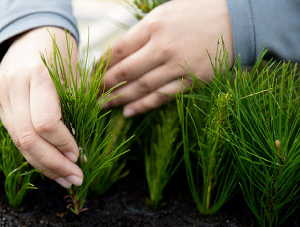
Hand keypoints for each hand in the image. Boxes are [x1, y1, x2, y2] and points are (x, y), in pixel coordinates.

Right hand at [0, 27, 82, 187]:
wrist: (33, 33)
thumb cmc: (62, 54)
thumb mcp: (73, 78)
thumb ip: (72, 113)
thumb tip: (74, 154)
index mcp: (35, 75)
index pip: (45, 123)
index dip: (63, 145)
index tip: (80, 156)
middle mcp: (12, 87)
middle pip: (27, 138)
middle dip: (53, 164)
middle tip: (75, 179)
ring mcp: (0, 95)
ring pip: (17, 141)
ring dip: (43, 164)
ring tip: (65, 178)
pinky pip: (14, 134)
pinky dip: (33, 152)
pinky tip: (50, 164)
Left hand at [103, 0, 233, 115]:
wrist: (237, 20)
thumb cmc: (197, 13)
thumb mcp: (164, 13)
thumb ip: (142, 33)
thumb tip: (118, 53)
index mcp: (153, 27)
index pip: (118, 50)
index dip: (101, 66)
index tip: (91, 75)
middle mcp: (162, 48)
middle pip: (124, 72)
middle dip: (103, 85)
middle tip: (90, 95)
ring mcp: (177, 66)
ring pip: (140, 88)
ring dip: (119, 99)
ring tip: (102, 106)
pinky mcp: (191, 81)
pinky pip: (162, 97)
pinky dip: (143, 106)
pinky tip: (128, 112)